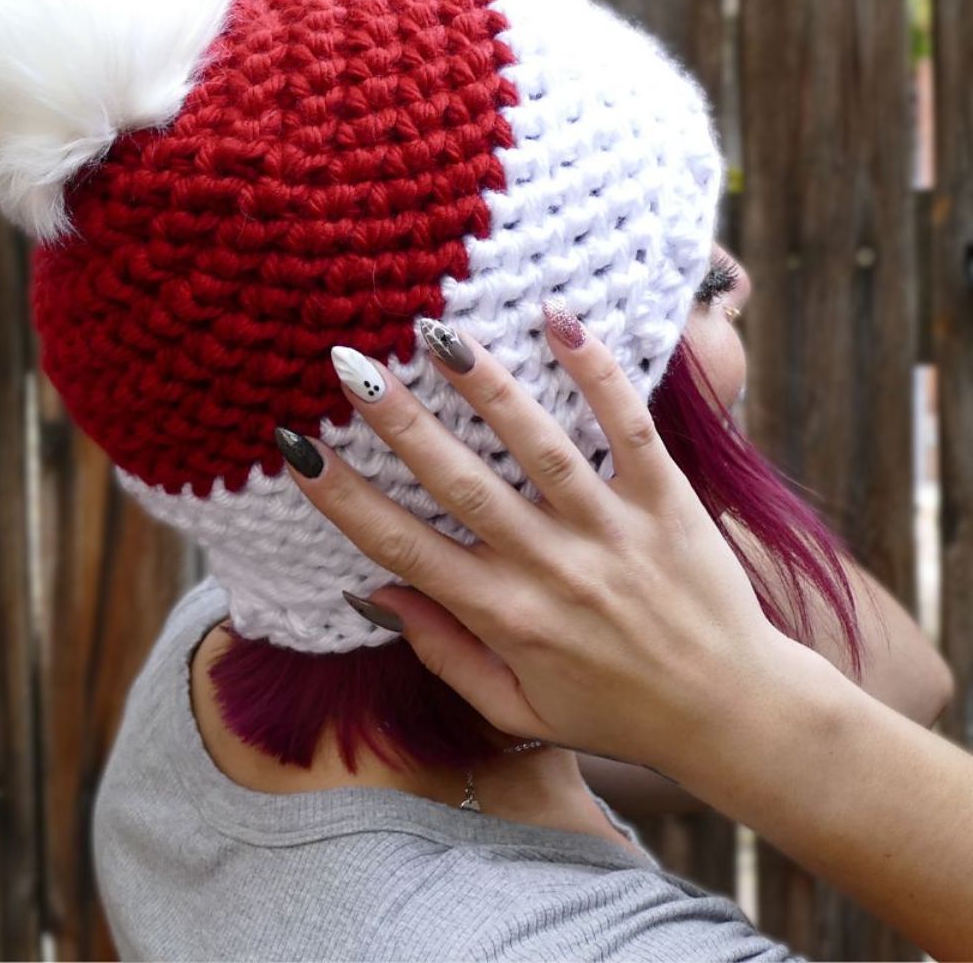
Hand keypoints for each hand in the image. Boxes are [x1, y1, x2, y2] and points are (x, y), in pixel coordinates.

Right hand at [278, 314, 787, 776]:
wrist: (734, 712)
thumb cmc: (617, 712)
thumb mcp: (517, 708)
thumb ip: (444, 650)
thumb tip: (372, 592)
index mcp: (506, 617)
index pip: (405, 549)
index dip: (344, 499)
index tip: (297, 448)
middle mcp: (551, 567)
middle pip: (459, 483)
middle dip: (398, 422)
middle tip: (347, 363)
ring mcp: (611, 529)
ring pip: (539, 444)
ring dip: (486, 386)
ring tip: (437, 331)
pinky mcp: (667, 500)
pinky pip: (628, 427)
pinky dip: (596, 372)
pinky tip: (559, 319)